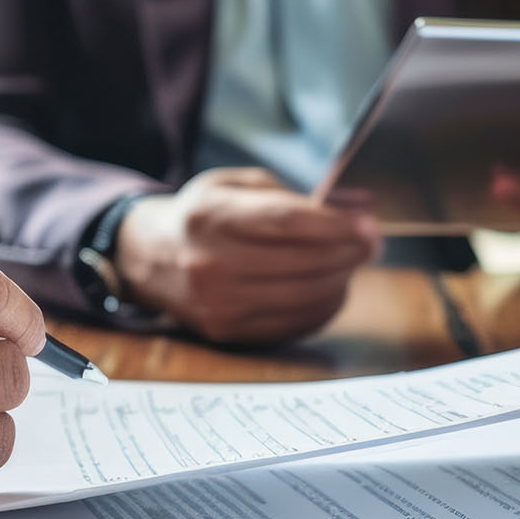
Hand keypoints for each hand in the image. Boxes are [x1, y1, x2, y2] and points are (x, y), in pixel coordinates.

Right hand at [115, 167, 380, 343]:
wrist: (149, 258)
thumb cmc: (201, 216)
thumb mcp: (231, 186)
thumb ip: (289, 195)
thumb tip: (356, 209)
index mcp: (210, 216)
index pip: (288, 222)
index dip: (336, 224)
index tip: (367, 224)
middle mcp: (210, 263)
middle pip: (303, 261)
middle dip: (348, 251)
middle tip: (370, 243)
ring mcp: (217, 303)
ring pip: (304, 295)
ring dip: (341, 279)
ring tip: (351, 263)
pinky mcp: (226, 331)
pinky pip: (294, 323)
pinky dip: (324, 306)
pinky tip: (331, 288)